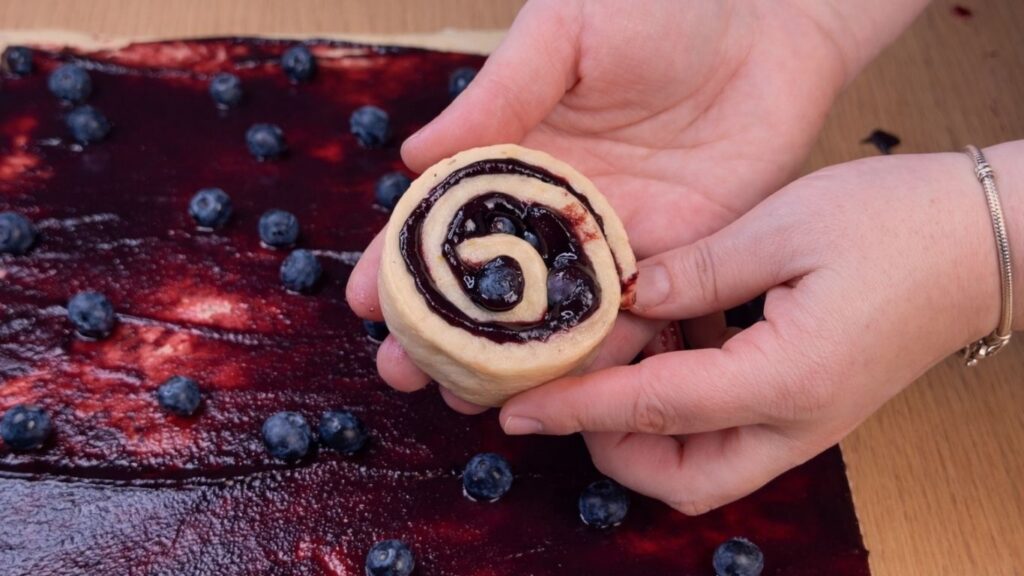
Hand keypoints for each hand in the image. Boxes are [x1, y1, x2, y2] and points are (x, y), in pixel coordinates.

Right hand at [347, 0, 860, 409]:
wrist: (768, 21)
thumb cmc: (660, 7)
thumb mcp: (563, 31)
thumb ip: (499, 93)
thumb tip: (414, 156)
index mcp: (521, 155)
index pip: (448, 219)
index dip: (403, 261)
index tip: (366, 303)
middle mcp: (560, 209)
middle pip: (491, 284)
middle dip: (443, 332)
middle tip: (403, 374)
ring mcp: (615, 241)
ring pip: (552, 318)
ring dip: (507, 365)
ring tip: (461, 400)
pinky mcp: (676, 260)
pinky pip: (632, 320)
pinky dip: (595, 360)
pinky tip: (555, 396)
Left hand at [498, 144, 1023, 513]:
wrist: (983, 241)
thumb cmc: (896, 223)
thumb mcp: (784, 226)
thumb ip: (696, 272)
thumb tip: (626, 299)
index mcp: (784, 381)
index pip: (652, 411)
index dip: (575, 409)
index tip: (515, 408)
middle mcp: (794, 424)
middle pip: (678, 477)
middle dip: (609, 445)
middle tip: (572, 381)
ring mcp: (806, 425)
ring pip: (702, 467)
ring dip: (644, 432)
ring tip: (618, 354)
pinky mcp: (807, 407)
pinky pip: (728, 434)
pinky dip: (681, 409)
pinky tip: (669, 339)